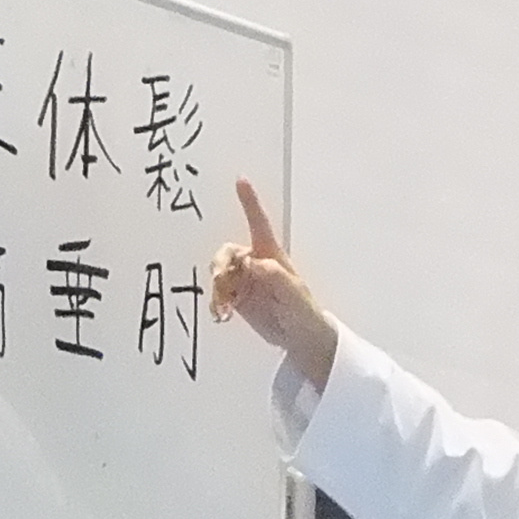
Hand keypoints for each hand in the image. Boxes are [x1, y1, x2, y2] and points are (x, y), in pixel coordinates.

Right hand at [211, 178, 340, 389]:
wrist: (299, 338)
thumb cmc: (304, 313)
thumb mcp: (294, 294)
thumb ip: (275, 276)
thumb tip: (254, 261)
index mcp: (271, 256)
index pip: (259, 224)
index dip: (250, 202)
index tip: (241, 180)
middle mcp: (254, 263)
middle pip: (226, 252)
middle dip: (219, 266)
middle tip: (218, 283)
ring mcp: (243, 280)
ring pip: (218, 273)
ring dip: (216, 289)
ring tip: (223, 308)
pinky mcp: (235, 297)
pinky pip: (216, 293)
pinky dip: (215, 303)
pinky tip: (221, 315)